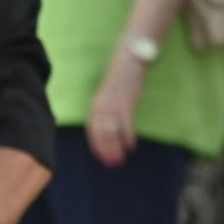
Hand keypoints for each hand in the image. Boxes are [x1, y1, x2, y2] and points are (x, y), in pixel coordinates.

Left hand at [86, 51, 143, 167]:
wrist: (128, 59)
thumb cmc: (120, 77)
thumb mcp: (108, 95)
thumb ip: (106, 108)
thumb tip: (110, 125)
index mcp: (95, 105)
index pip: (92, 130)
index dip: (96, 145)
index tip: (100, 157)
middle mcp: (101, 107)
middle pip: (101, 134)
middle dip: (106, 150)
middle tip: (111, 163)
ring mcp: (113, 105)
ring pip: (112, 132)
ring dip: (115, 148)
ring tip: (120, 159)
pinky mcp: (126, 103)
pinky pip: (125, 125)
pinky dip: (127, 137)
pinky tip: (131, 146)